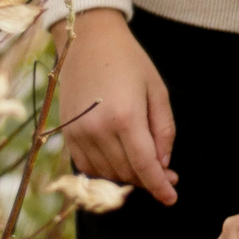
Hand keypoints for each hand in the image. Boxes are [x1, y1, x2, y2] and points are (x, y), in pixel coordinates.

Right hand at [62, 10, 176, 203]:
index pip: (145, 166)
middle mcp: (98, 129)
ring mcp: (79, 133)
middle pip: (127, 173)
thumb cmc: (129, 62)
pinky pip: (87, 167)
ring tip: (144, 163)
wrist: (89, 40)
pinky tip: (119, 159)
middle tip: (166, 174)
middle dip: (148, 180)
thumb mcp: (157, 90)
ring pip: (108, 174)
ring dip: (128, 177)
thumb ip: (163, 130)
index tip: (171, 198)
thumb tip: (162, 165)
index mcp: (125, 117)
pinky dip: (105, 170)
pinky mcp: (67, 133)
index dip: (159, 187)